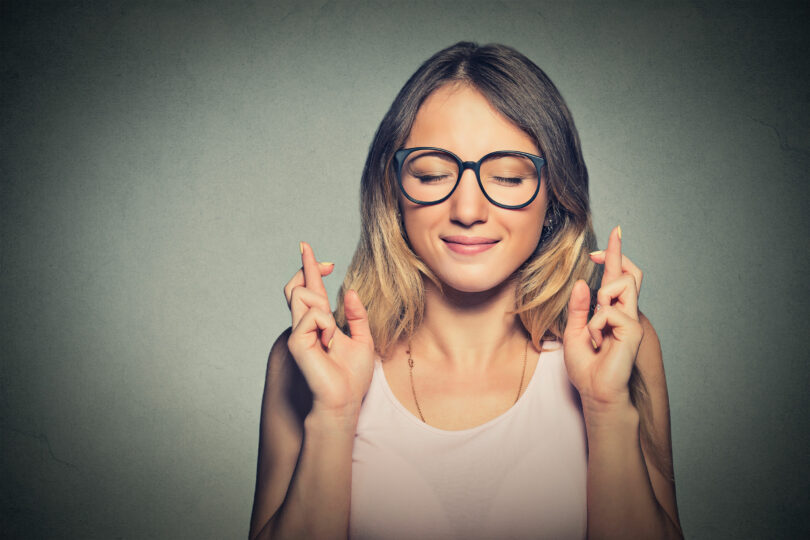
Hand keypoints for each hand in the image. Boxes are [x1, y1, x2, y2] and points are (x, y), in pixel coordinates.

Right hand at [284, 241, 374, 421]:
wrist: (345, 400)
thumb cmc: (352, 377)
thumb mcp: (363, 339)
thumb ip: (357, 316)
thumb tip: (348, 292)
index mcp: (320, 322)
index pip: (310, 288)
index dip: (308, 266)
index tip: (307, 247)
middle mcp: (305, 324)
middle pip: (297, 285)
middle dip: (309, 268)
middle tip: (327, 263)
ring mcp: (297, 332)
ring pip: (302, 294)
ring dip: (323, 308)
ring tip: (332, 335)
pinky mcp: (295, 341)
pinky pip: (312, 315)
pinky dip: (326, 325)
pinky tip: (328, 343)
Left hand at [563, 226, 643, 408]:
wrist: (596, 392)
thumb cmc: (587, 367)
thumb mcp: (575, 332)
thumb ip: (579, 308)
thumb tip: (583, 282)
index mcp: (610, 311)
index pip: (617, 276)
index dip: (616, 254)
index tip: (616, 231)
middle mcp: (624, 312)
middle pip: (628, 274)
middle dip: (614, 260)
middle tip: (596, 254)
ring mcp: (631, 321)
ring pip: (623, 285)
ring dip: (601, 300)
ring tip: (595, 325)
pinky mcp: (633, 330)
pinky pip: (611, 311)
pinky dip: (597, 324)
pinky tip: (599, 341)